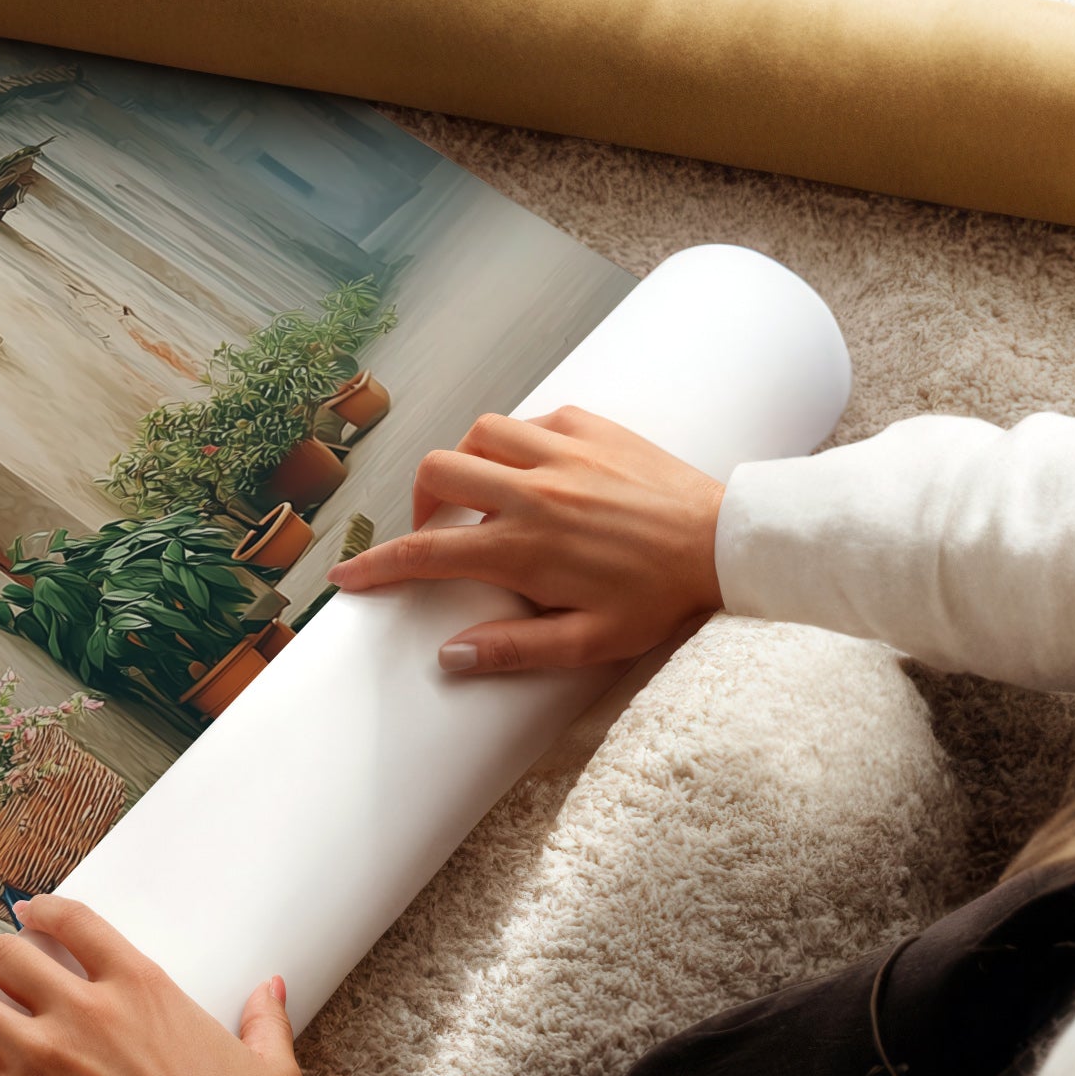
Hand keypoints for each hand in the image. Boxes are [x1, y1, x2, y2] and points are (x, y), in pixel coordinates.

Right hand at [332, 406, 723, 674]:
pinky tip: (535, 469)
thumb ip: (515, 650)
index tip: (348, 577)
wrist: (726, 543)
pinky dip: (518, 441)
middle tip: (438, 532)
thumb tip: (449, 656)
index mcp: (525, 548)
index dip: (376, 565)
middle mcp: (533, 492)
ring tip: (482, 494)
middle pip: (438, 473)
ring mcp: (562, 452)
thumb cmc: (661, 598)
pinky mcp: (592, 426)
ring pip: (478, 433)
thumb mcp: (590, 642)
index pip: (426, 553)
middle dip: (419, 502)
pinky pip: (532, 419)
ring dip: (466, 462)